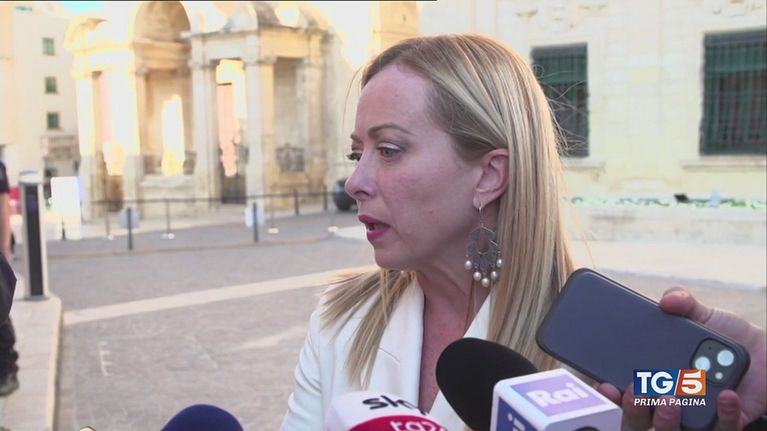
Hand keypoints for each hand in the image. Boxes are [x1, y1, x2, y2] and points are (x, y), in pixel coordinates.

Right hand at [597, 287, 766, 430]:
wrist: (765, 352)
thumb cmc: (726, 338)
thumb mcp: (704, 314)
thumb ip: (683, 302)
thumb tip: (667, 300)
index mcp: (656, 375)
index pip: (625, 391)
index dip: (612, 392)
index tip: (606, 383)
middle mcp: (671, 400)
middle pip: (641, 419)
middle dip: (636, 409)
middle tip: (638, 389)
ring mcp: (696, 415)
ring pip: (673, 430)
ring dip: (669, 418)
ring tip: (674, 395)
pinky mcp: (725, 423)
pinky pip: (720, 428)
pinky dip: (722, 413)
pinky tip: (725, 394)